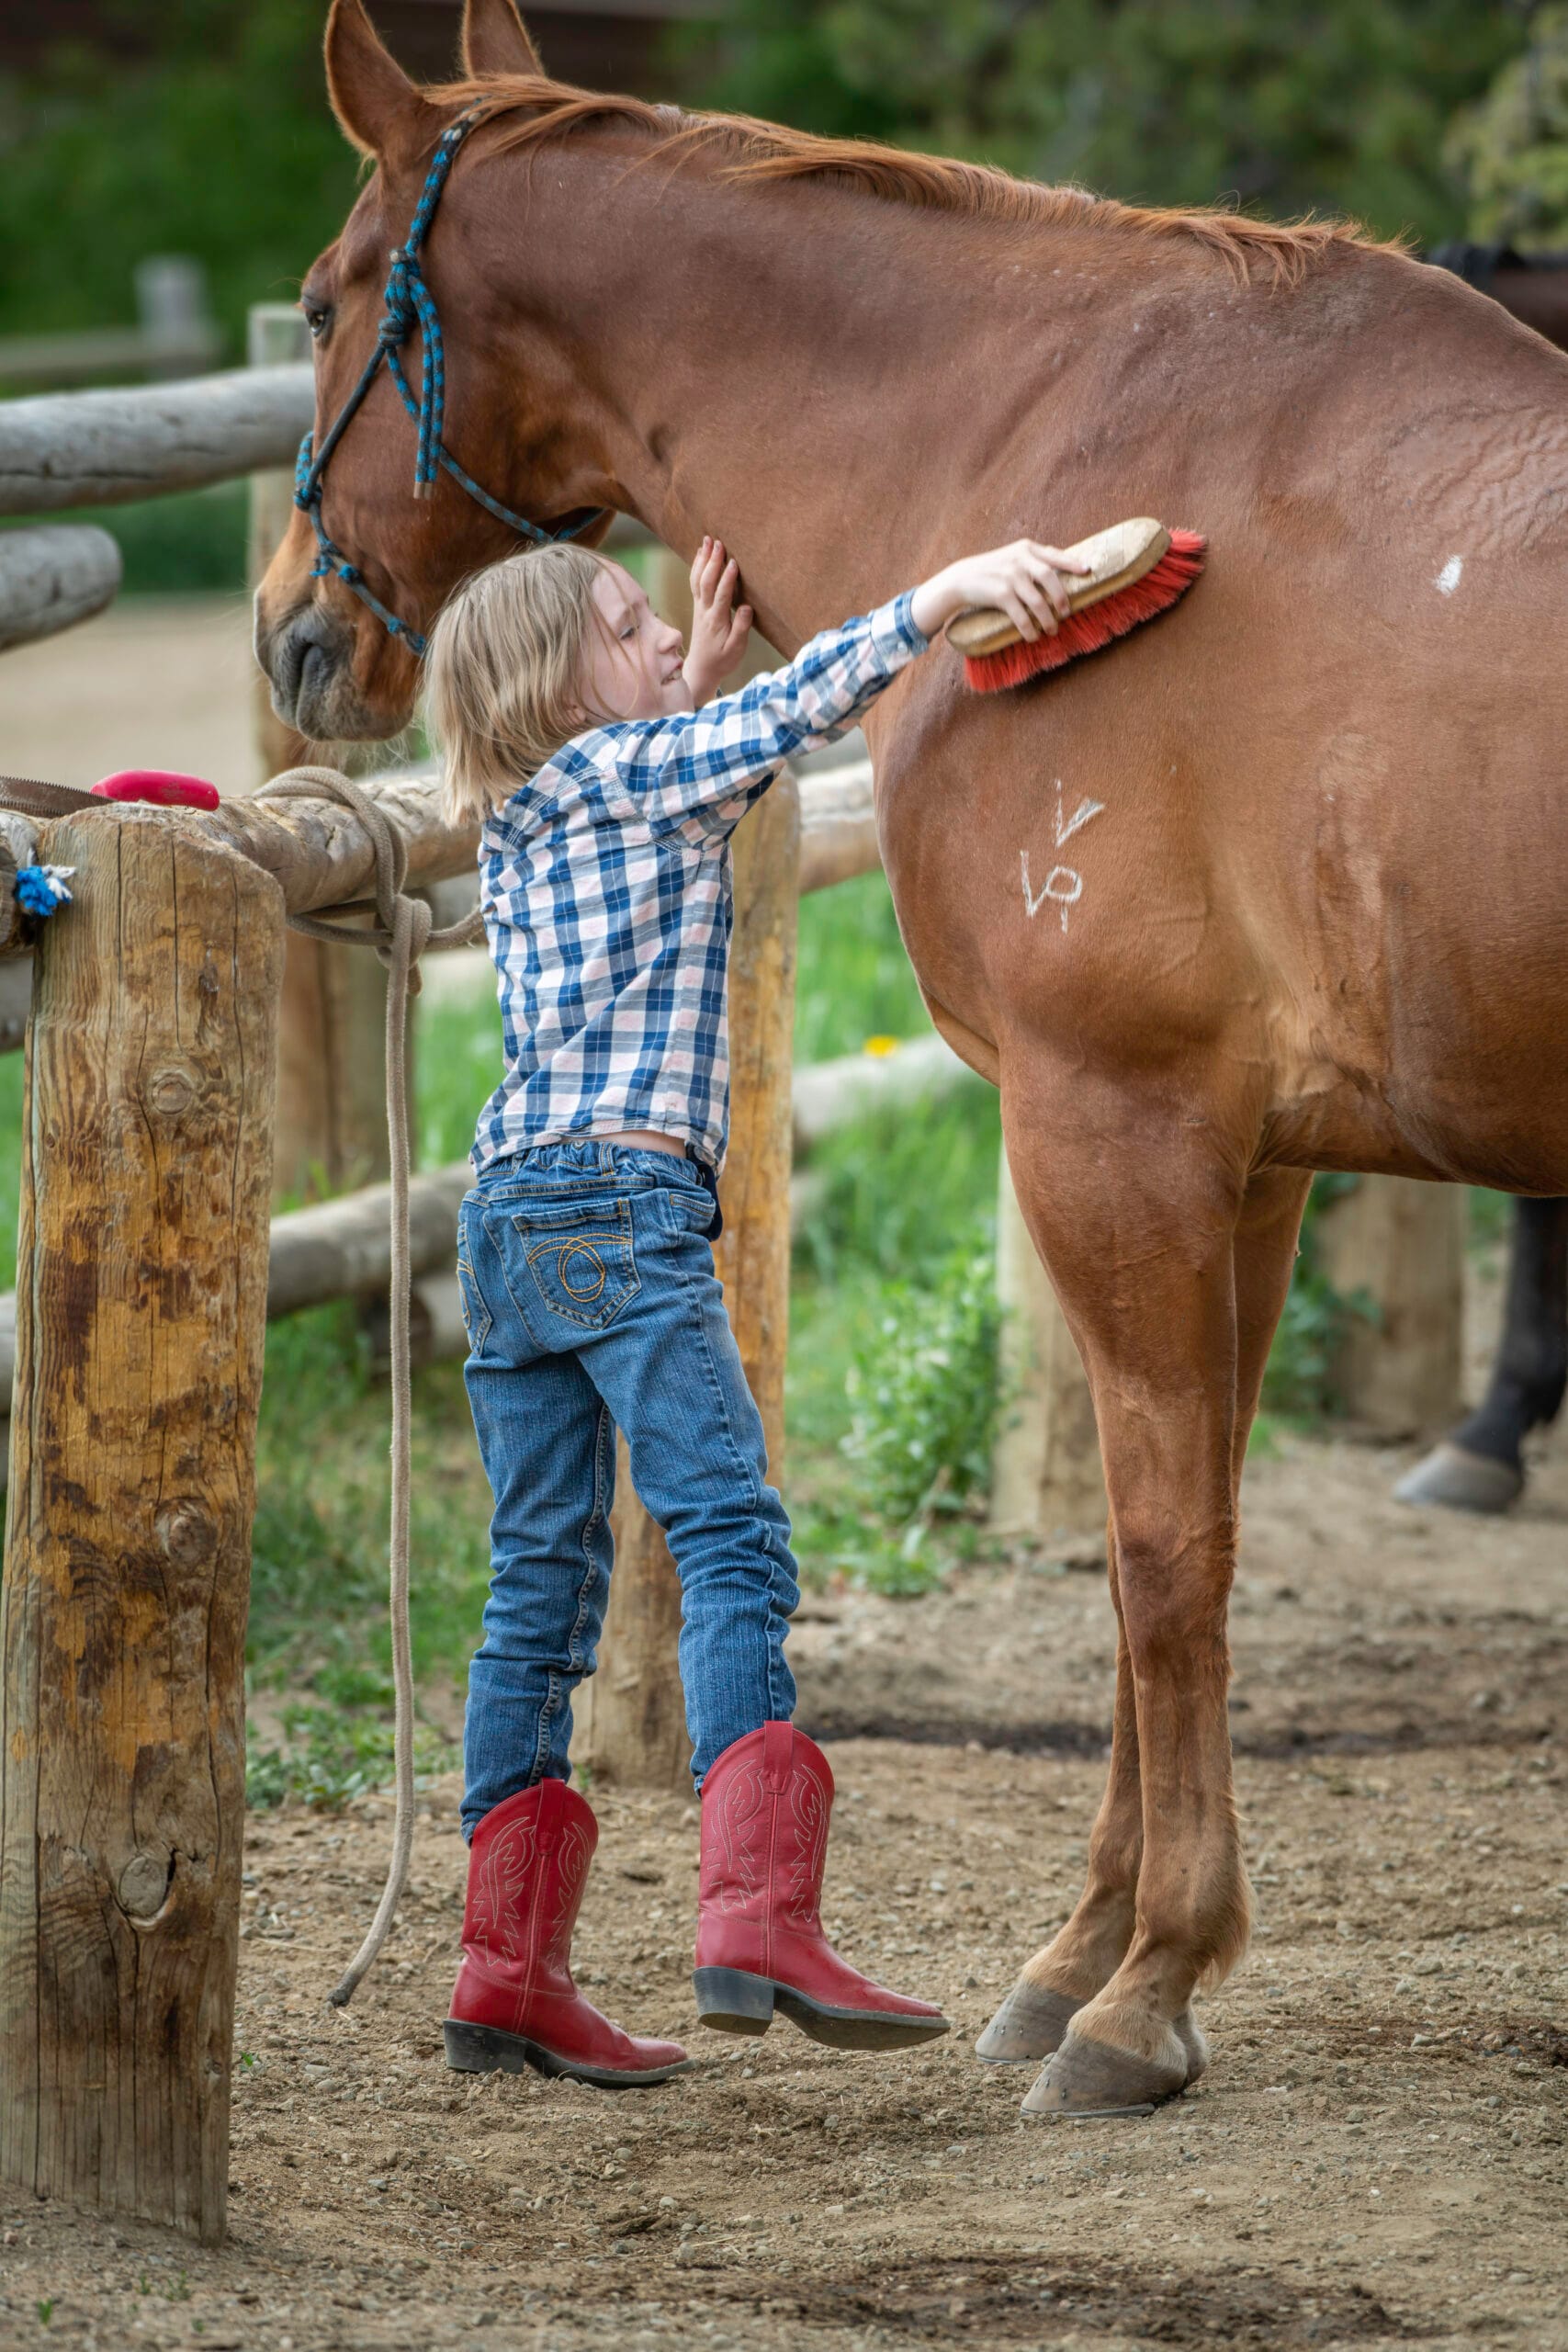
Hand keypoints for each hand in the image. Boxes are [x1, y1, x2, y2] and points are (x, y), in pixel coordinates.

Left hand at [683, 535, 753, 702]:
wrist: (702, 669)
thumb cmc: (723, 659)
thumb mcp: (736, 649)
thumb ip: (741, 628)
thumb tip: (746, 607)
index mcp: (717, 621)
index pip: (722, 596)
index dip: (727, 579)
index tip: (733, 563)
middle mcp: (705, 611)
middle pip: (706, 582)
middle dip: (712, 562)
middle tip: (718, 543)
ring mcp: (699, 607)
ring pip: (697, 580)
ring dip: (702, 559)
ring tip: (707, 540)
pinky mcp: (697, 606)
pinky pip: (694, 582)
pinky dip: (696, 566)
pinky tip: (700, 553)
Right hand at [910, 539, 1090, 643]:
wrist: (961, 579)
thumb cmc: (992, 570)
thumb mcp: (1012, 557)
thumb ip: (1033, 560)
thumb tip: (1060, 570)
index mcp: (1026, 549)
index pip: (1054, 556)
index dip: (1072, 563)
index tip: (1087, 571)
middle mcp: (1019, 560)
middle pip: (1050, 578)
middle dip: (1061, 597)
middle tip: (1066, 612)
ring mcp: (1010, 576)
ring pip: (1038, 601)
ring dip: (1047, 619)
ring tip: (1052, 630)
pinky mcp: (1000, 594)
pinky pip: (1021, 616)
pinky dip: (1029, 629)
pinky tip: (1033, 636)